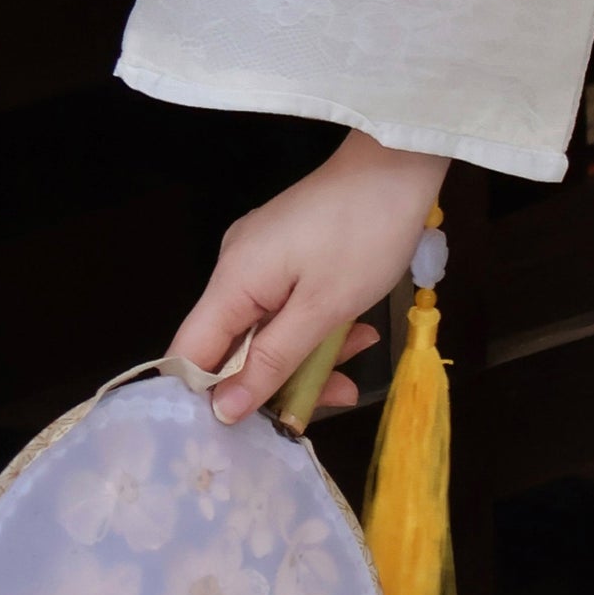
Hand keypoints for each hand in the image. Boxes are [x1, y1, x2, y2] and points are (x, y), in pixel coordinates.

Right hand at [168, 130, 448, 424]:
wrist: (403, 161)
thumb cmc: (365, 233)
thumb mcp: (323, 309)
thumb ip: (272, 361)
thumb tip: (221, 412)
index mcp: (232, 280)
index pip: (190, 355)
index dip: (207, 399)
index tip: (240, 433)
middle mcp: (236, 268)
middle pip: (234, 347)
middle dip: (277, 381)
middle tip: (326, 400)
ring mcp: (263, 258)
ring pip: (268, 329)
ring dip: (309, 355)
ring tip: (355, 365)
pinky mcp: (290, 251)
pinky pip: (289, 304)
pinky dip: (318, 325)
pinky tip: (358, 335)